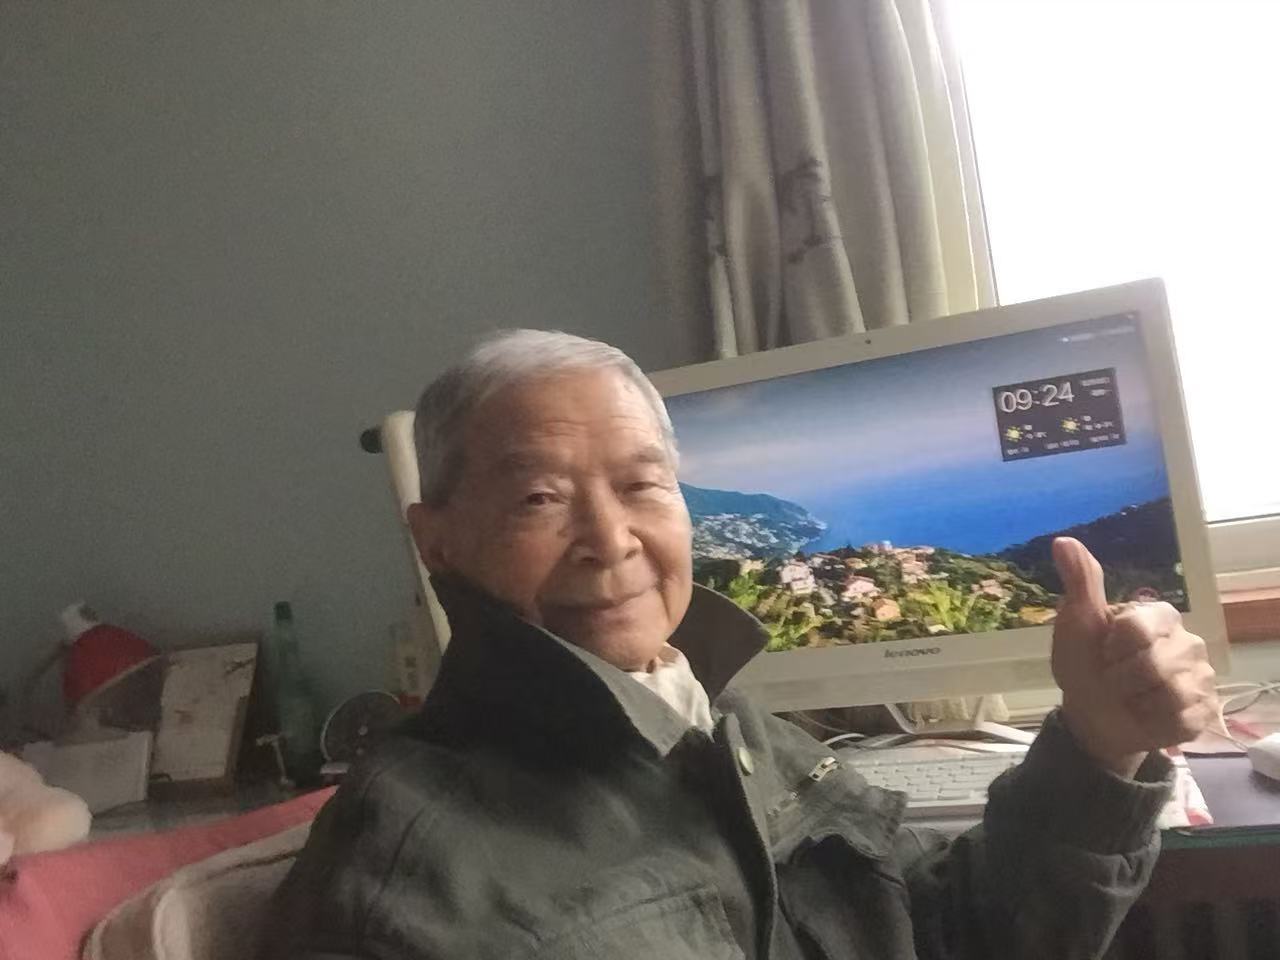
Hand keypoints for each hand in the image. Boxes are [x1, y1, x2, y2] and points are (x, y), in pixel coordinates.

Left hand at [1050, 537, 1217, 778]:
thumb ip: (1081, 583)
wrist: (1092, 715)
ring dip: (1137, 702)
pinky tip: (1147, 716)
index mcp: (1159, 615)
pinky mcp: (1205, 711)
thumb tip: (1063, 541)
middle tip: (1113, 679)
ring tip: (1130, 698)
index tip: (1104, 651)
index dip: (1112, 648)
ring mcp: (1201, 677)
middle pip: (1155, 665)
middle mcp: (1188, 642)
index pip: (1138, 629)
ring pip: (1171, 694)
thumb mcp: (1076, 624)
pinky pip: (1182, 719)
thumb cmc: (1085, 665)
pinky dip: (1154, 723)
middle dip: (1121, 679)